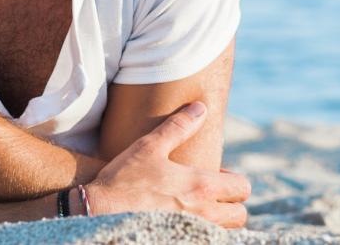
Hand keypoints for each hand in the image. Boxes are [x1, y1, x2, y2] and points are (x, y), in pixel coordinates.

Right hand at [85, 102, 251, 227]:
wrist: (97, 215)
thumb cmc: (124, 180)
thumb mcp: (150, 147)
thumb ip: (178, 127)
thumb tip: (200, 108)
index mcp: (201, 187)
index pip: (242, 188)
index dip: (235, 182)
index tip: (221, 179)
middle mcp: (204, 214)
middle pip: (239, 216)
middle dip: (231, 206)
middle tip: (212, 197)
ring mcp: (193, 234)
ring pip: (224, 232)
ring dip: (218, 223)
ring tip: (198, 212)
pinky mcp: (179, 243)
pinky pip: (204, 241)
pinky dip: (201, 234)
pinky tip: (183, 225)